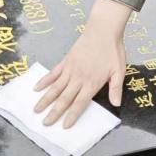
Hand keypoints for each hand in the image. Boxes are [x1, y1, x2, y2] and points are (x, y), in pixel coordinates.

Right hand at [34, 0, 131, 127]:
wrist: (103, 30)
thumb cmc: (113, 50)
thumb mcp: (119, 70)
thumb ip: (116, 88)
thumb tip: (116, 104)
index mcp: (92, 83)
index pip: (80, 103)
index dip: (72, 115)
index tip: (64, 126)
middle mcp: (78, 78)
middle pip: (64, 98)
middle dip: (54, 112)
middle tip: (45, 124)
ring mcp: (70, 69)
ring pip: (55, 88)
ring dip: (45, 99)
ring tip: (36, 110)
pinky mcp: (66, 61)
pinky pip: (53, 73)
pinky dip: (44, 81)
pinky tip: (36, 88)